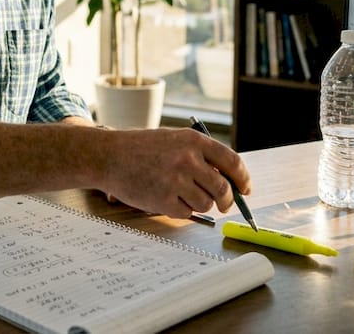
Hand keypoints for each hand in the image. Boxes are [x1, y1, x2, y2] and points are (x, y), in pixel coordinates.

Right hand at [94, 127, 250, 218]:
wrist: (109, 156)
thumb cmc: (142, 148)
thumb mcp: (174, 140)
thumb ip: (201, 156)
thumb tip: (230, 182)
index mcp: (194, 141)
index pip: (233, 162)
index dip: (243, 179)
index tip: (245, 190)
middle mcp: (187, 159)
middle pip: (223, 189)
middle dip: (226, 201)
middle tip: (222, 205)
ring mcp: (175, 180)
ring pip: (206, 204)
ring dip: (200, 204)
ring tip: (180, 194)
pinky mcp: (163, 200)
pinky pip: (187, 213)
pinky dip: (181, 210)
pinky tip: (166, 198)